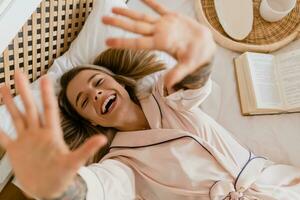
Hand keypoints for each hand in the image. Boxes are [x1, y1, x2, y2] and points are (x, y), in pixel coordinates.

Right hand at [0, 71, 106, 198]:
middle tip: (18, 72)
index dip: (46, 93)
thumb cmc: (63, 176)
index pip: (48, 108)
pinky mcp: (16, 151)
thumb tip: (102, 139)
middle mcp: (37, 133)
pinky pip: (5, 137)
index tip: (46, 77)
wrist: (50, 190)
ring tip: (3, 87)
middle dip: (23, 90)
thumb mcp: (74, 162)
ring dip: (10, 102)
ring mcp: (26, 140)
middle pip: (30, 107)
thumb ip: (86, 149)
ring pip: (17, 117)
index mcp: (50, 133)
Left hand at [102, 0, 215, 91]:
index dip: (122, 42)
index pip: (138, 43)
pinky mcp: (172, 17)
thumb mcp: (188, 66)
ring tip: (114, 8)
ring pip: (142, 17)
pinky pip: (159, 7)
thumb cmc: (197, 57)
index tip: (107, 42)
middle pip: (135, 27)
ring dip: (128, 13)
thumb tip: (167, 86)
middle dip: (119, 23)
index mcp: (160, 44)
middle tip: (103, 19)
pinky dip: (150, 1)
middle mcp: (159, 33)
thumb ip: (177, 73)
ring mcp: (164, 24)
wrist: (206, 47)